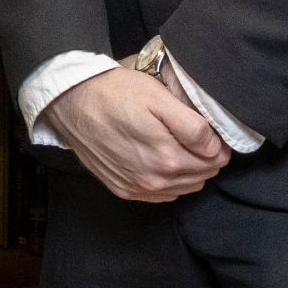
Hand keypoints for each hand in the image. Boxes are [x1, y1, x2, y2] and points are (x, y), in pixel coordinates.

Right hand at [40, 68, 230, 202]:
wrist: (71, 103)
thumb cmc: (114, 94)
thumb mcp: (157, 97)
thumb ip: (192, 126)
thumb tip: (214, 148)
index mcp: (168, 158)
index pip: (214, 159)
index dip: (216, 142)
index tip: (208, 129)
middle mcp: (155, 180)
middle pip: (202, 176)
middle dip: (205, 157)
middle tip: (194, 135)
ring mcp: (138, 188)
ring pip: (184, 187)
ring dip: (188, 170)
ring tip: (178, 145)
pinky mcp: (124, 190)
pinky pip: (162, 194)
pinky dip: (169, 181)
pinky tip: (160, 160)